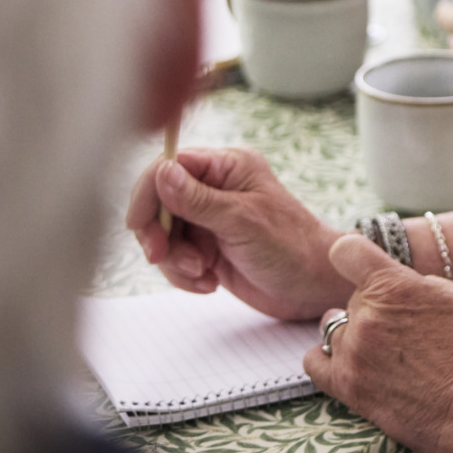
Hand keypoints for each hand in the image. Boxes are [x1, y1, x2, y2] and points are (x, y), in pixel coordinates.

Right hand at [124, 146, 350, 319]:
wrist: (313, 287)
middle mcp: (216, 188)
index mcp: (228, 167)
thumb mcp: (242, 221)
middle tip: (162, 257)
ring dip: (175, 260)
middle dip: (159, 233)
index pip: (171, 166)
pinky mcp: (208, 248)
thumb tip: (161, 171)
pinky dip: (184, 275)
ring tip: (202, 273)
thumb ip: (198, 200)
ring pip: (165, 234)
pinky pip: (176, 259)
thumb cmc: (291, 247)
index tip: (139, 225)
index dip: (148, 193)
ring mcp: (211, 219)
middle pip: (160, 202)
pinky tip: (209, 284)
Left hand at [302, 234, 452, 452]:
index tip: (366, 267)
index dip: (356, 256)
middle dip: (376, 305)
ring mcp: (353, 355)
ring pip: (336, 328)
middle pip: (353, 296)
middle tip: (405, 327)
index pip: (347, 251)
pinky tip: (352, 360)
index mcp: (394, 287)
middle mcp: (366, 318)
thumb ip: (426, 284)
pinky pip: (316, 363)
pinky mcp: (349, 389)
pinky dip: (328, 357)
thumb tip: (407, 285)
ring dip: (356, 332)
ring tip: (384, 349)